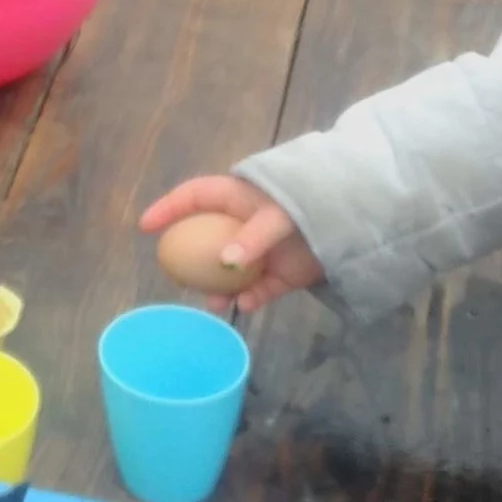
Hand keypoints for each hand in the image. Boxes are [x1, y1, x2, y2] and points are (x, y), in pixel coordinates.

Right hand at [140, 177, 322, 315]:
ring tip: (214, 302)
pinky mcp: (283, 273)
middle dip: (192, 259)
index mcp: (239, 197)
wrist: (356, 221)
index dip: (169, 208)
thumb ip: (252, 237)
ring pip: (230, 271)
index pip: (195, 196)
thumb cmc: (311, 203)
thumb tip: (224, 262)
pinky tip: (245, 304)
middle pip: (208, 239)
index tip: (146, 227)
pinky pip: (258, 289)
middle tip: (179, 277)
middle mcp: (245, 224)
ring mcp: (263, 250)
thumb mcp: (279, 215)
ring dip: (220, 287)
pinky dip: (251, 298)